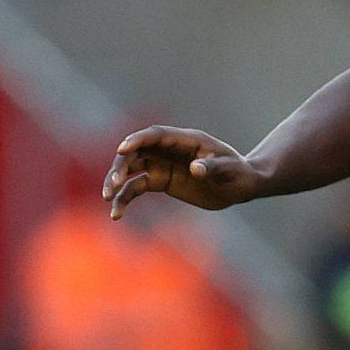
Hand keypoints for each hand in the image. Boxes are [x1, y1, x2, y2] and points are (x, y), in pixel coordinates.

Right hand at [103, 127, 265, 218]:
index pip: (155, 135)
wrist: (240, 186)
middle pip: (136, 151)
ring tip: (108, 199)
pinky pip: (137, 187)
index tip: (122, 149)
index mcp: (186, 140)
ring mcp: (162, 164)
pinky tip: (117, 214)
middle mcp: (169, 150)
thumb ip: (212, 168)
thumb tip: (196, 169)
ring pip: (131, 169)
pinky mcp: (160, 181)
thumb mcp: (229, 170)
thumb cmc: (238, 172)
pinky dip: (125, 198)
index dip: (137, 140)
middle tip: (114, 184)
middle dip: (122, 166)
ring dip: (117, 182)